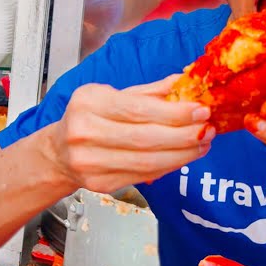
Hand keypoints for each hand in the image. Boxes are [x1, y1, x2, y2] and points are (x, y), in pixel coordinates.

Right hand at [46, 75, 212, 193]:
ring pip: (147, 162)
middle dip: (183, 135)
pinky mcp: (100, 183)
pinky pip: (143, 175)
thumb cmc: (88, 118)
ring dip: (181, 154)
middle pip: (145, 138)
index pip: (138, 109)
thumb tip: (185, 82)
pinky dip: (168, 166)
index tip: (200, 110)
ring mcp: (90, 161)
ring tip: (201, 144)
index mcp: (89, 103)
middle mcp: (84, 132)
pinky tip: (182, 157)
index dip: (174, 112)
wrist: (59, 152)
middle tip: (207, 130)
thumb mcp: (113, 95)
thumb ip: (149, 92)